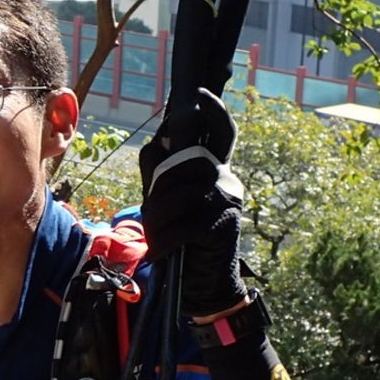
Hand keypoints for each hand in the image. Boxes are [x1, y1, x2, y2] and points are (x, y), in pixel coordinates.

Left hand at [140, 89, 245, 317]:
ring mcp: (229, 201)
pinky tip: (162, 253)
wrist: (205, 284)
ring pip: (176, 196)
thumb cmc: (183, 240)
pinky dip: (165, 240)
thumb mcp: (168, 202)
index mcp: (216, 170)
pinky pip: (183, 224)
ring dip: (156, 221)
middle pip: (181, 166)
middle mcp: (227, 179)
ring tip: (156, 239)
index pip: (221, 133)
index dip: (212, 112)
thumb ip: (162, 173)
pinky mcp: (224, 224)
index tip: (197, 95)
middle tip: (150, 216)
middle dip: (156, 191)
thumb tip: (157, 140)